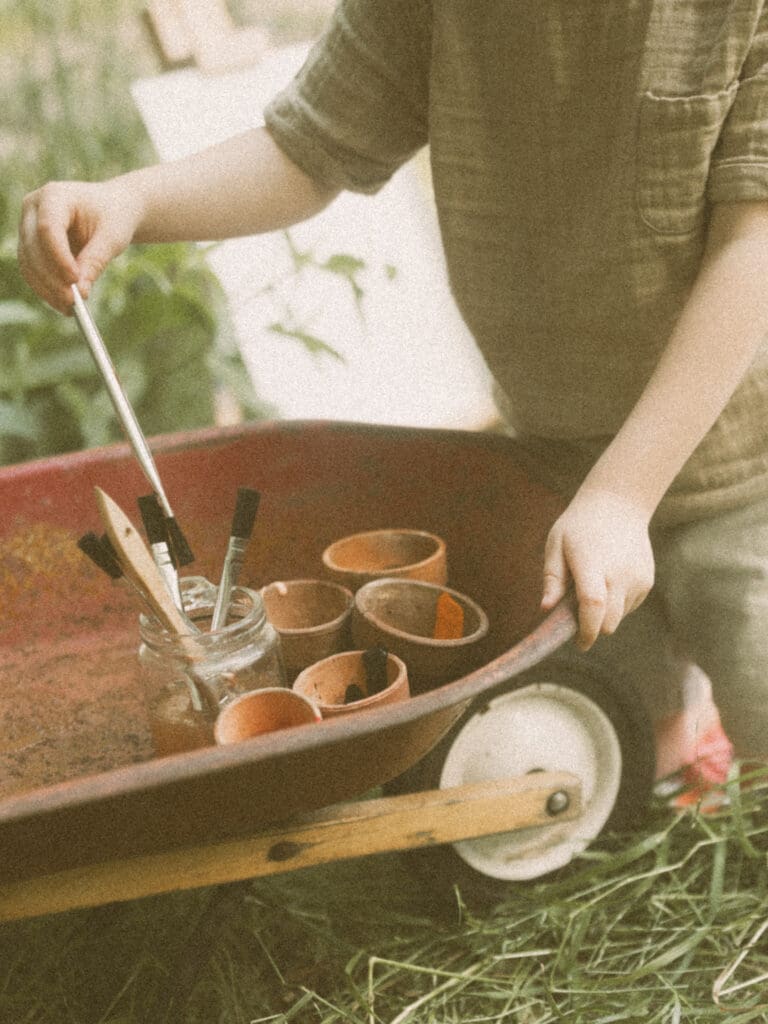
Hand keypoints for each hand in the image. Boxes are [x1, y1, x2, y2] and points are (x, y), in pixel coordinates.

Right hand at [17, 178, 141, 312]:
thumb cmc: (114, 217)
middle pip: (33, 247)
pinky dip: (46, 289)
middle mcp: (34, 208)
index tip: (75, 281)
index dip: (58, 257)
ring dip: (47, 288)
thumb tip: (81, 292)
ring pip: (29, 262)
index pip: (48, 228)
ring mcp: (28, 226)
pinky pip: (32, 271)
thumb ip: (95, 260)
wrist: (112, 209)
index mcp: (55, 195)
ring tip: (71, 308)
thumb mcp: (112, 237)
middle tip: (72, 303)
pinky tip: (64, 304)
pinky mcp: (30, 244)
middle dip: (51, 278)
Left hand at [540, 489, 654, 649]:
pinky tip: (609, 580)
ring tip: (593, 586)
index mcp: (592, 564)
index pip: (593, 606)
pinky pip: (629, 606)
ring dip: (604, 615)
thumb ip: (552, 578)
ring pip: (619, 617)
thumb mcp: (556, 545)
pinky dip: (617, 604)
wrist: (618, 505)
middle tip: (576, 617)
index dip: (586, 630)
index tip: (578, 643)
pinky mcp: (647, 581)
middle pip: (609, 622)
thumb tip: (546, 608)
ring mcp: (637, 579)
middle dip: (593, 628)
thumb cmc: (579, 526)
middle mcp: (619, 574)